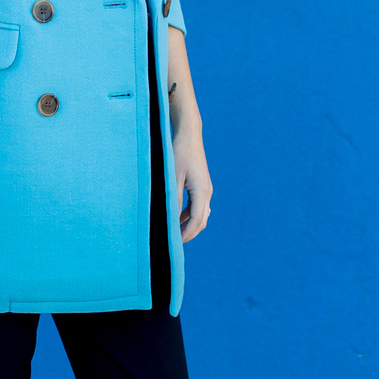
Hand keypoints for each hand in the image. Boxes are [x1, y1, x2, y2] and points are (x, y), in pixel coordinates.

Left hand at [172, 125, 211, 242]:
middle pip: (201, 220)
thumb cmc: (179, 152)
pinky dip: (189, 215)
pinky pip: (197, 206)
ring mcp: (205, 188)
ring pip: (201, 214)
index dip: (187, 234)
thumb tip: (171, 218)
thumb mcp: (173, 177)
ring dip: (189, 225)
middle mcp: (207, 191)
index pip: (197, 220)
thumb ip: (173, 198)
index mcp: (202, 191)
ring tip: (175, 233)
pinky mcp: (201, 185)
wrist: (188, 134)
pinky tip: (177, 218)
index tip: (175, 244)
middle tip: (174, 243)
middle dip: (189, 233)